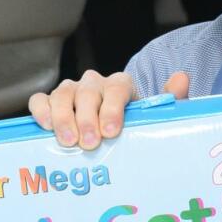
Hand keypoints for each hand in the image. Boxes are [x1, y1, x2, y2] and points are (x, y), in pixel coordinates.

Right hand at [28, 71, 189, 149]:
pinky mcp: (50, 102)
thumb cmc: (131, 126)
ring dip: (63, 117)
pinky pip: (39, 100)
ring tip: (68, 141)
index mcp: (120, 85)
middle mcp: (93, 84)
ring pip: (61, 93)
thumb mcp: (153, 117)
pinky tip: (46, 128)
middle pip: (87, 92)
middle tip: (90, 143)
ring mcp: (70, 91)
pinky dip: (41, 111)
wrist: (110, 134)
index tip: (111, 131)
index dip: (112, 108)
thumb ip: (169, 99)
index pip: (116, 87)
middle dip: (87, 118)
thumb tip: (181, 78)